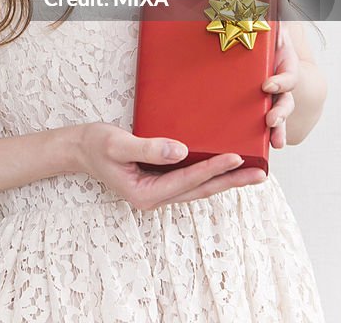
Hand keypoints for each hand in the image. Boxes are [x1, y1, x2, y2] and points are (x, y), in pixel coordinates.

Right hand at [77, 122, 266, 210]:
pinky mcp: (160, 180)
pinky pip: (191, 179)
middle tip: (260, 174)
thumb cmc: (96, 145)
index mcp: (146, 193)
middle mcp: (156, 197)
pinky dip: (210, 173)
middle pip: (201, 190)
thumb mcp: (118, 144)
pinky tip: (225, 167)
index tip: (235, 157)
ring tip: (252, 173)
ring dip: (225, 180)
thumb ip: (148, 148)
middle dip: (231, 181)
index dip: (212, 168)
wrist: (80, 148)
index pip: (187, 180)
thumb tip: (180, 151)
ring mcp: (159, 190)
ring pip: (199, 187)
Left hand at [261, 0, 299, 149]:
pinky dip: (271, 139)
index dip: (278, 79)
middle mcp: (283, 84)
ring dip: (278, 127)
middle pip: (284, 99)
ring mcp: (277, 101)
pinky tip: (269, 149)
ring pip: (280, 116)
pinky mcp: (266, 112)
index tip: (267, 84)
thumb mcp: (278, 20)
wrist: (286, 69)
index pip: (285, 73)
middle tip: (269, 117)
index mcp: (285, 64)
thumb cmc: (278, 44)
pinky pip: (269, 128)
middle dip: (280, 109)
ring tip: (274, 139)